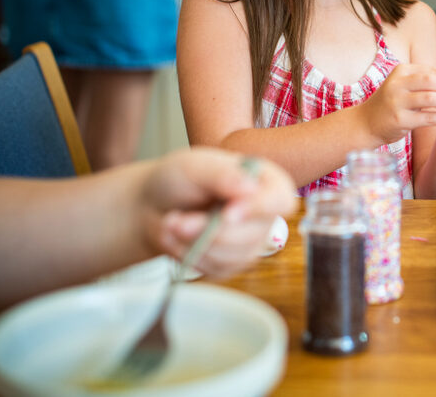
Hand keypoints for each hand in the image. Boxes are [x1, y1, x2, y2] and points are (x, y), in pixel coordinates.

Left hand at [140, 148, 296, 276]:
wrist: (155, 204)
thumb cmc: (179, 179)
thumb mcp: (195, 166)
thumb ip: (221, 174)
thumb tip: (249, 188)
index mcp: (264, 181)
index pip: (280, 200)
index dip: (258, 209)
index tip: (226, 214)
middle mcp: (263, 213)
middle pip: (253, 235)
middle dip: (209, 231)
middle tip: (178, 219)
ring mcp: (250, 240)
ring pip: (234, 256)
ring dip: (195, 244)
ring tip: (173, 223)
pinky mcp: (232, 262)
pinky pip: (218, 269)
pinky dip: (191, 256)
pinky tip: (179, 239)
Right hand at [360, 64, 435, 144]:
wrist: (366, 123)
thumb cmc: (391, 104)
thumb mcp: (403, 86)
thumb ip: (424, 83)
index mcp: (401, 71)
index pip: (432, 71)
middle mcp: (397, 84)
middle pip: (431, 81)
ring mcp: (397, 102)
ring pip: (430, 98)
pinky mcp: (399, 119)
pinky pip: (427, 118)